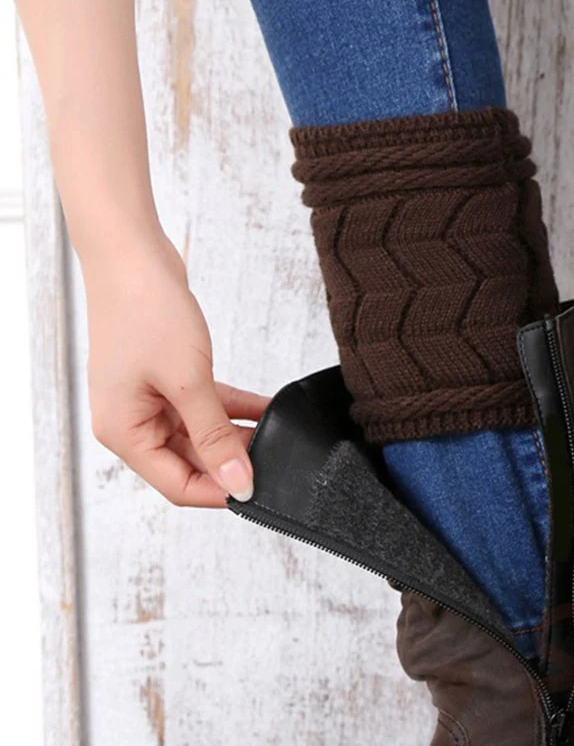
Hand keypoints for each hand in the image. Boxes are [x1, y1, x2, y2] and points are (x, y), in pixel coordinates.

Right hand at [83, 234, 268, 507]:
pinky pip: (206, 407)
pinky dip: (234, 409)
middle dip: (232, 462)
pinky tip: (268, 409)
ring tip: (277, 434)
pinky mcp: (167, 379)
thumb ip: (215, 436)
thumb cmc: (144, 311)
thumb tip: (238, 482)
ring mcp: (149, 400)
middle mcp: (132, 422)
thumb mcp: (188, 381)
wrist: (131, 254)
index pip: (176, 485)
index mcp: (124, 433)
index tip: (260, 490)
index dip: (220, 491)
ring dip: (237, 435)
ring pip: (201, 435)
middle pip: (190, 463)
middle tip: (276, 459)